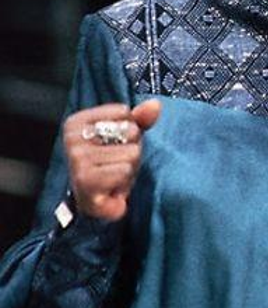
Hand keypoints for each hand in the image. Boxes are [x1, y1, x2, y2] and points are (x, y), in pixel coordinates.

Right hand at [62, 99, 160, 220]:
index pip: (124, 111)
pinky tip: (112, 188)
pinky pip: (125, 170)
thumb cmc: (110, 163)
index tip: (114, 144)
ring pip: (131, 153)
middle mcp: (72, 139)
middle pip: (130, 131)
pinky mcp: (85, 182)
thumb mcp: (126, 136)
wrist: (94, 202)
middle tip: (115, 163)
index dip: (129, 129)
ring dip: (130, 167)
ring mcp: (77, 161)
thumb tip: (155, 104)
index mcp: (77, 122)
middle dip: (132, 149)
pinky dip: (125, 181)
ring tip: (114, 176)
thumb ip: (141, 118)